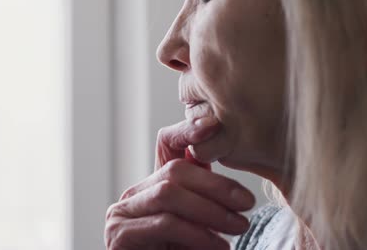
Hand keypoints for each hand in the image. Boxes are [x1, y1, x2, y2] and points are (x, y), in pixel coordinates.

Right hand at [104, 118, 255, 249]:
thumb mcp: (200, 225)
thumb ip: (205, 195)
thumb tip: (231, 169)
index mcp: (153, 186)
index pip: (169, 147)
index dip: (190, 134)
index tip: (216, 128)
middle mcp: (134, 195)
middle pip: (174, 172)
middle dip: (216, 187)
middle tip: (247, 205)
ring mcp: (121, 214)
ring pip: (170, 195)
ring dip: (211, 212)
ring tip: (239, 228)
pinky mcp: (119, 236)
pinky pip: (163, 224)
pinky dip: (196, 235)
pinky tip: (218, 248)